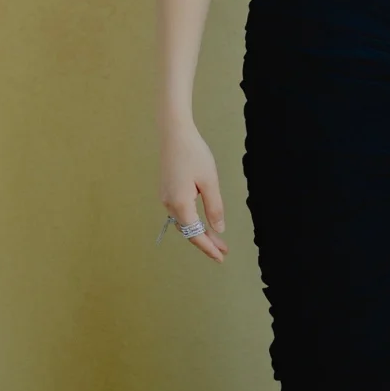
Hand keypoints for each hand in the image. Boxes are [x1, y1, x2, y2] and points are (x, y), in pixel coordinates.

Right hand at [157, 119, 228, 262]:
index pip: (196, 234)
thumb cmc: (193, 154)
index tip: (222, 257)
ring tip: (217, 238)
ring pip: (184, 222)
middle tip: (223, 251)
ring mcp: (166, 197)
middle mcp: (169, 204)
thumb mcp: (209, 182)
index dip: (209, 248)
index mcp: (180, 204)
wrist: (174, 133)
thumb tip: (218, 230)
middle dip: (206, 242)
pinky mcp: (167, 189)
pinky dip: (192, 220)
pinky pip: (180, 212)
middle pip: (188, 231)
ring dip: (199, 231)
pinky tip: (202, 221)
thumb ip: (214, 208)